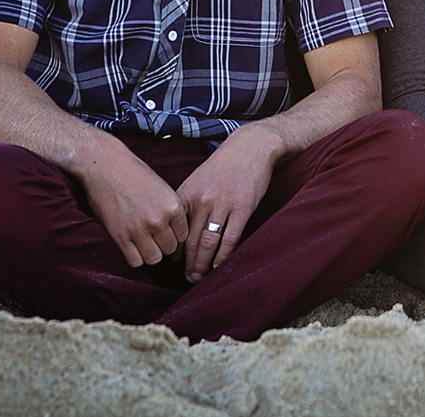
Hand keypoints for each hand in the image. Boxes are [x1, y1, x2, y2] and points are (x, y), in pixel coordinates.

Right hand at [76, 145, 189, 267]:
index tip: (168, 234)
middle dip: (164, 245)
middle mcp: (159, 220)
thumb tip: (177, 231)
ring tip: (144, 243)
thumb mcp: (162, 188)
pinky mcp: (120, 236)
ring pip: (154, 259)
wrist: (105, 165)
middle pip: (170, 249)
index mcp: (173, 205)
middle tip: (154, 238)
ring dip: (150, 253)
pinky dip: (134, 258)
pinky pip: (135, 261)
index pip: (184, 236)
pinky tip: (132, 247)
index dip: (176, 236)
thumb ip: (171, 210)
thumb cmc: (133, 172)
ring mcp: (139, 229)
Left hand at [174, 123, 282, 282]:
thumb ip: (188, 202)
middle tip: (187, 278)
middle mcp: (202, 200)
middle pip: (190, 240)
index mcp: (187, 192)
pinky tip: (219, 266)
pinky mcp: (242, 208)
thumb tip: (179, 230)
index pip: (175, 228)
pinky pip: (230, 239)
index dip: (173, 249)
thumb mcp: (198, 178)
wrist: (251, 147)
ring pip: (208, 243)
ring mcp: (222, 204)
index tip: (174, 262)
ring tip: (199, 277)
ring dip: (202, 264)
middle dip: (187, 263)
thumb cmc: (224, 164)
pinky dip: (223, 256)